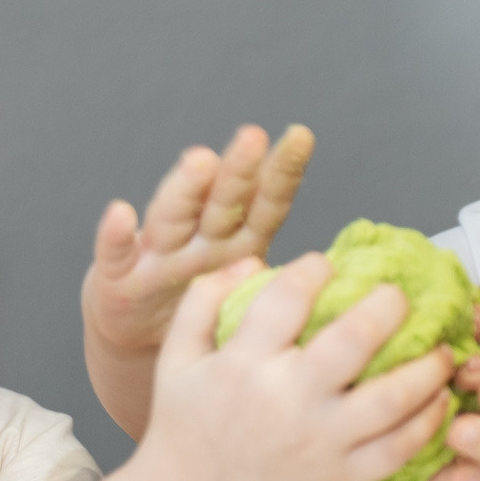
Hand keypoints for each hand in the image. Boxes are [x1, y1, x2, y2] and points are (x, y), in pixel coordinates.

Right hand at [83, 124, 313, 437]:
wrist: (142, 342)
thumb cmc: (204, 316)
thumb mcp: (252, 298)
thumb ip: (294, 282)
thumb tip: (365, 271)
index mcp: (237, 244)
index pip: (263, 202)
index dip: (280, 171)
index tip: (301, 137)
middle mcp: (200, 240)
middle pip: (221, 202)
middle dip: (238, 170)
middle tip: (253, 138)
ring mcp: (159, 256)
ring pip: (173, 217)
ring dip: (185, 188)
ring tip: (200, 161)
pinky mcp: (117, 278)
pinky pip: (115, 256)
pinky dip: (116, 236)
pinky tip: (120, 214)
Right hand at [130, 252, 455, 480]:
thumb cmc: (181, 434)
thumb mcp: (174, 360)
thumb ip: (203, 301)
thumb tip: (254, 262)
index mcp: (244, 362)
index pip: (291, 294)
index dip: (316, 269)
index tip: (328, 266)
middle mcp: (287, 398)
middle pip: (357, 336)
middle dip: (391, 304)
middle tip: (401, 297)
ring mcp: (319, 441)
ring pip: (395, 395)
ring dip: (430, 366)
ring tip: (443, 350)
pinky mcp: (340, 480)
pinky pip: (399, 448)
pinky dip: (429, 422)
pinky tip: (438, 403)